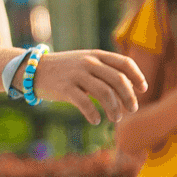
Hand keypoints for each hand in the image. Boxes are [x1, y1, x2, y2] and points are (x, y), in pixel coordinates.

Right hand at [32, 48, 147, 124]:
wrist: (33, 70)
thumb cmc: (64, 69)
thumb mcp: (84, 62)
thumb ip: (103, 69)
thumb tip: (127, 88)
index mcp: (96, 55)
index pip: (124, 63)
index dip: (137, 76)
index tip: (142, 89)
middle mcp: (88, 63)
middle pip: (118, 80)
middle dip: (129, 97)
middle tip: (132, 109)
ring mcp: (76, 75)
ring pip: (105, 93)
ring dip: (114, 109)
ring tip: (115, 118)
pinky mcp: (65, 88)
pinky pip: (85, 103)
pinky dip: (93, 114)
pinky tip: (96, 120)